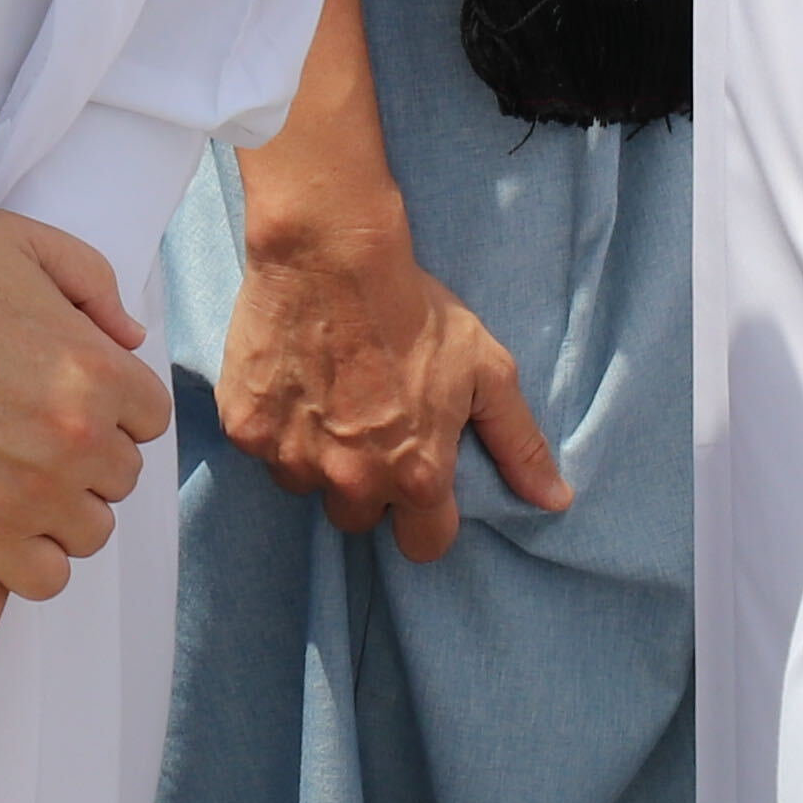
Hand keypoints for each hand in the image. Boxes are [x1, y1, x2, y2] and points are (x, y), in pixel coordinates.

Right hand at [0, 209, 170, 596]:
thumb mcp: (14, 237)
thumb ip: (90, 279)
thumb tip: (128, 336)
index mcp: (97, 369)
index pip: (149, 417)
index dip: (109, 407)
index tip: (62, 399)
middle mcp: (79, 437)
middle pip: (119, 476)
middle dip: (82, 458)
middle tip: (25, 435)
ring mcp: (33, 490)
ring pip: (89, 531)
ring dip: (59, 510)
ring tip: (10, 481)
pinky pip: (44, 578)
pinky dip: (30, 560)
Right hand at [210, 190, 569, 558]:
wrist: (329, 257)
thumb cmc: (414, 311)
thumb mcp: (487, 373)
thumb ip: (519, 444)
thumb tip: (556, 500)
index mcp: (417, 476)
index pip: (423, 545)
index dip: (423, 517)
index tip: (415, 482)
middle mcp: (352, 478)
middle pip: (356, 518)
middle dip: (364, 486)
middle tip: (365, 431)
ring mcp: (293, 455)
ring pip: (303, 485)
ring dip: (314, 459)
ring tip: (323, 405)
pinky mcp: (247, 427)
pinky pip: (260, 448)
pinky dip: (272, 426)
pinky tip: (289, 384)